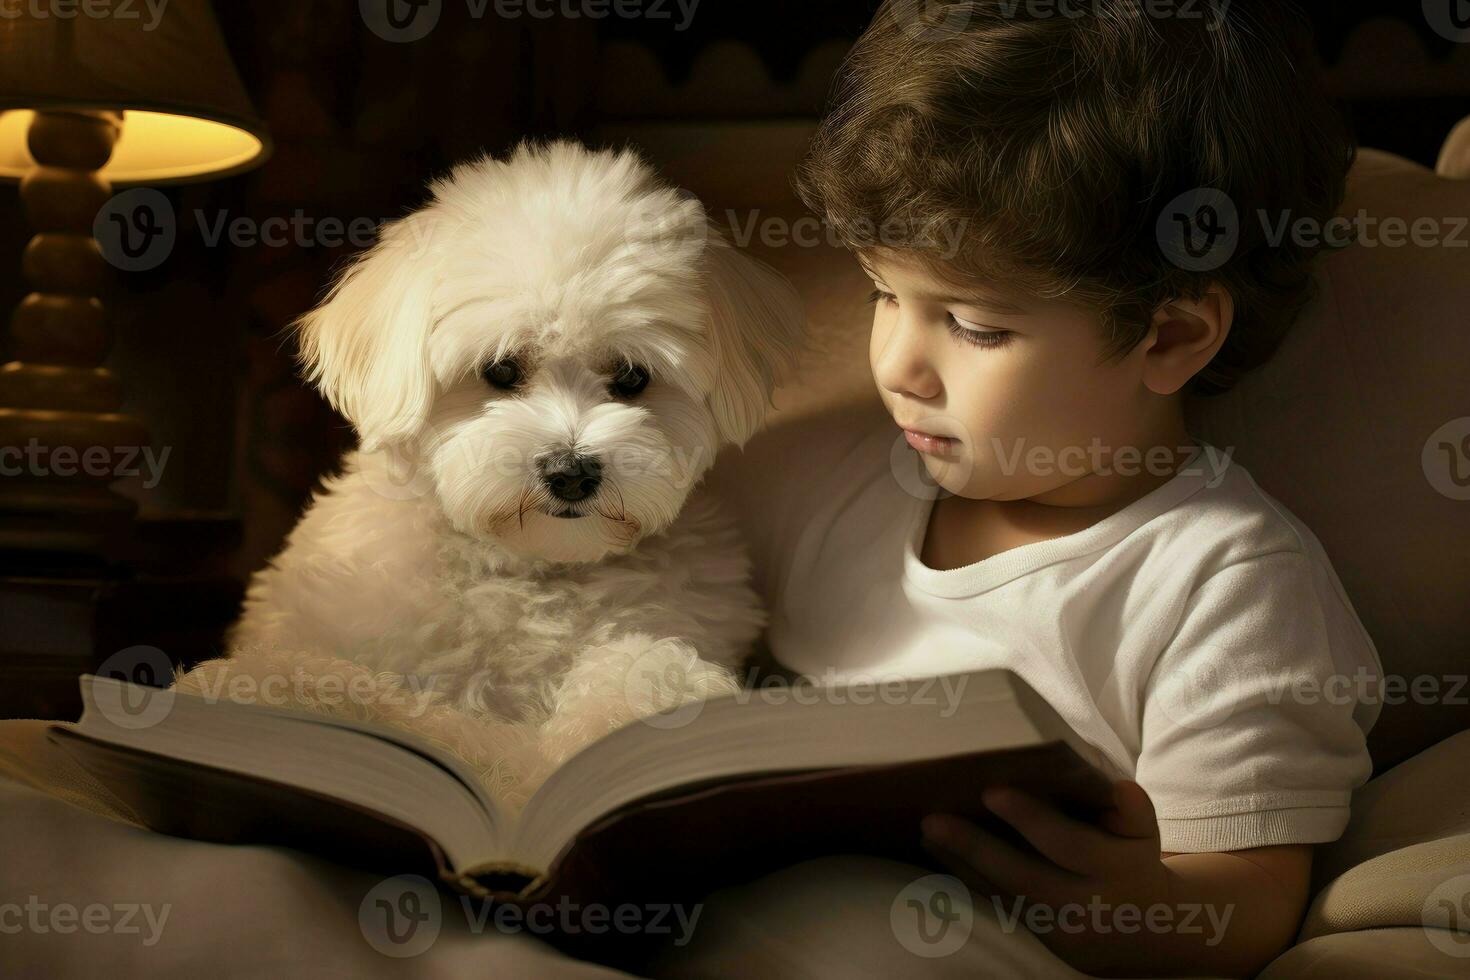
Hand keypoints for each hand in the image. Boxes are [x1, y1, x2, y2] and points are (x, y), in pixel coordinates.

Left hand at [920, 779, 1171, 971]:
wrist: (1144, 931)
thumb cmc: (1131, 863)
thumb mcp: (1142, 837)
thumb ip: (1133, 811)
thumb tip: (1119, 788)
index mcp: (1114, 871)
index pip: (1069, 845)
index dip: (1031, 820)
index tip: (990, 792)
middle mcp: (1084, 903)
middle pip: (1024, 878)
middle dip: (975, 849)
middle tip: (933, 820)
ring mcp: (1058, 926)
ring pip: (1004, 896)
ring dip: (961, 865)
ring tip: (927, 833)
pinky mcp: (1039, 936)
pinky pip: (999, 908)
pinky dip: (968, 881)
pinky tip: (938, 856)